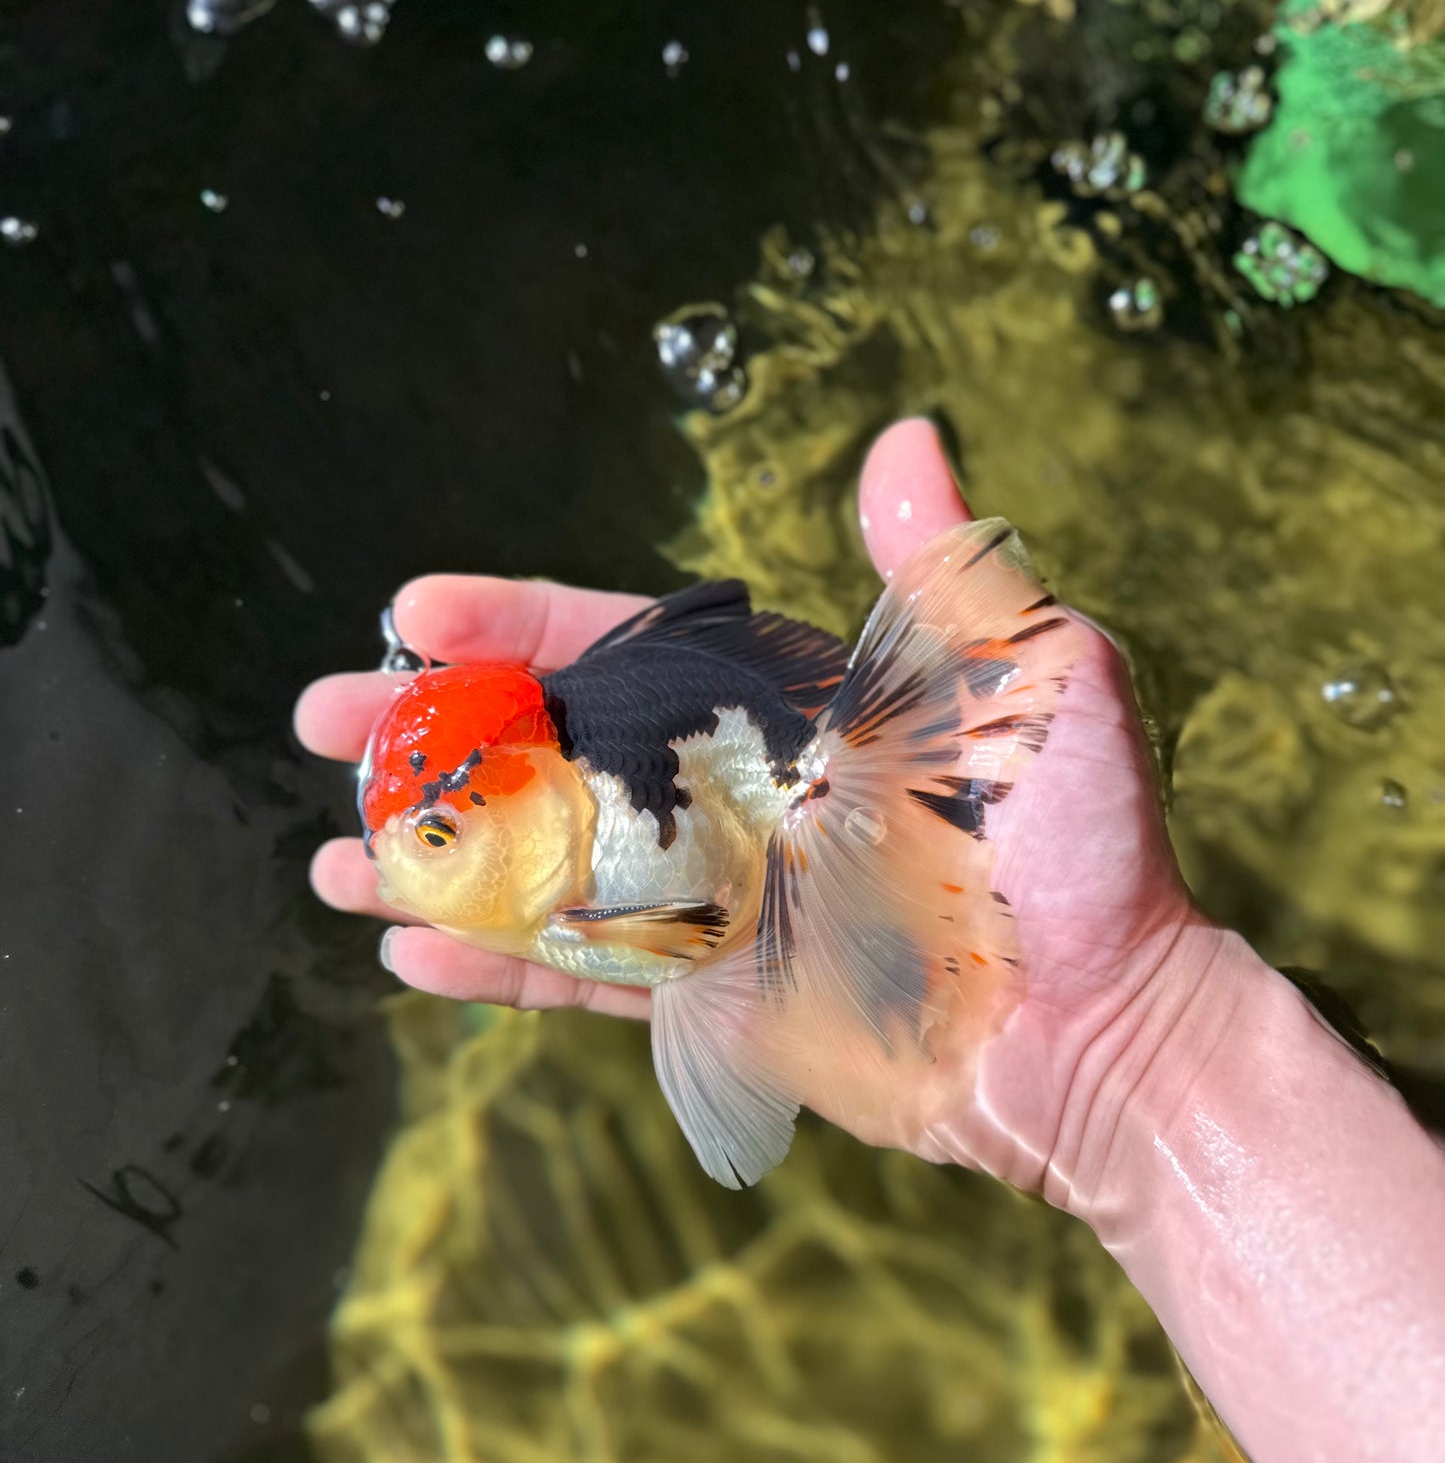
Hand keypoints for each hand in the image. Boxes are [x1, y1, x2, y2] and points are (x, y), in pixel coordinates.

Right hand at [296, 418, 1200, 1201]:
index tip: (414, 613)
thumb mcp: (1032, 677)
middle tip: (328, 721)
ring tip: (336, 851)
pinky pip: (583, 977)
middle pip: (553, 750)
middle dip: (435, 733)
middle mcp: (735, 796)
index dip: (516, 625)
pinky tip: (410, 946)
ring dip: (437, 853)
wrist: (1100, 1028)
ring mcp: (716, 903)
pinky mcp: (716, 1001)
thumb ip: (945, 571)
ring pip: (545, 866)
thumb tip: (904, 434)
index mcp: (787, 708)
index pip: (623, 646)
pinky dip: (495, 965)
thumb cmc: (1079, 848)